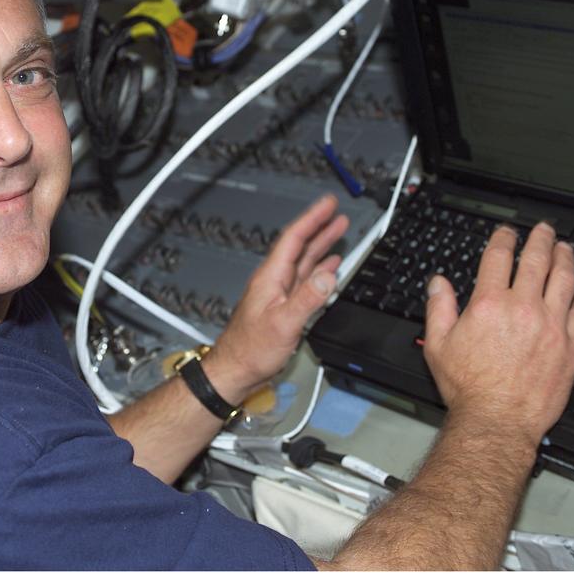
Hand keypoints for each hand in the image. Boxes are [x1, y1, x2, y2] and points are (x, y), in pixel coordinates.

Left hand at [204, 194, 348, 402]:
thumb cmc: (251, 349)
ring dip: (321, 245)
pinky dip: (320, 270)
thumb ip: (308, 298)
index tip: (327, 204)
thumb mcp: (284, 323)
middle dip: (319, 227)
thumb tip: (329, 275)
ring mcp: (278, 293)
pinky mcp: (283, 306)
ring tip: (338, 231)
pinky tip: (329, 268)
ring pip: (304, 261)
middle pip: (300, 246)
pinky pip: (305, 280)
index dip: (312, 218)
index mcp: (271, 277)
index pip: (294, 238)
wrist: (236, 370)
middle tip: (336, 212)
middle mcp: (274, 281)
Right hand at [422, 223, 573, 448]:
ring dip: (565, 259)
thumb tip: (438, 284)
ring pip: (563, 280)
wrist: (497, 420)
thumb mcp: (438, 345)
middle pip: (536, 261)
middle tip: (543, 230)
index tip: (507, 234)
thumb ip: (439, 309)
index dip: (504, 239)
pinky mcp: (569, 345)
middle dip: (540, 240)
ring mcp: (550, 325)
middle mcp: (522, 309)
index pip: (499, 258)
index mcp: (489, 304)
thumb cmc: (469, 388)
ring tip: (565, 249)